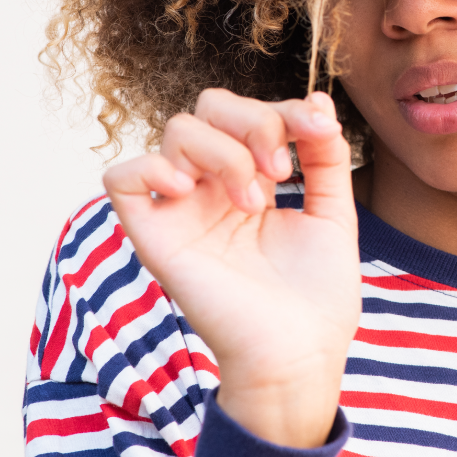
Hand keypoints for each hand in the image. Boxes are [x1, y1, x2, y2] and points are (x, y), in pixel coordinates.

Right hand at [103, 89, 359, 447]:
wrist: (300, 355)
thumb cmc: (317, 294)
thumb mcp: (334, 213)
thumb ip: (327, 157)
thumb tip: (318, 101)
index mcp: (255, 180)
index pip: (253, 113)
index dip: (285, 109)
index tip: (318, 131)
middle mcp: (214, 188)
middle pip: (210, 108)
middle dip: (253, 120)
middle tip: (281, 168)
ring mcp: (184, 210)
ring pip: (177, 130)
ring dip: (224, 151)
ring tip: (252, 201)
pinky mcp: (156, 237)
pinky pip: (122, 178)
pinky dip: (152, 167)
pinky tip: (191, 191)